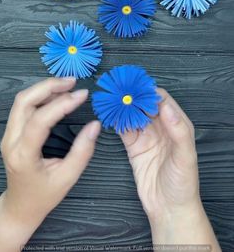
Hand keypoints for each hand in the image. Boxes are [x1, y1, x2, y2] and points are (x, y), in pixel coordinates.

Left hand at [0, 77, 100, 251]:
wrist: (20, 206)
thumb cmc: (43, 195)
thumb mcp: (67, 178)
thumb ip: (82, 151)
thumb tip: (95, 125)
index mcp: (24, 155)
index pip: (40, 120)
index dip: (62, 104)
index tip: (82, 95)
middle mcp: (11, 141)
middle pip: (24, 101)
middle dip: (48, 86)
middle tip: (72, 82)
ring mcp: (8, 135)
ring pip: (22, 101)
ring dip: (44, 89)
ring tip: (67, 86)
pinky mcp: (12, 132)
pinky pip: (24, 107)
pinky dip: (41, 96)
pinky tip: (57, 96)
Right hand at [120, 88, 220, 248]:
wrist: (169, 209)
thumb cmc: (183, 183)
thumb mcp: (185, 156)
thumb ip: (178, 130)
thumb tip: (166, 106)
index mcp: (177, 125)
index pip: (162, 100)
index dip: (148, 91)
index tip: (135, 86)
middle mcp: (161, 127)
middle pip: (144, 104)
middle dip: (132, 95)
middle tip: (118, 88)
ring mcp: (146, 136)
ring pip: (132, 115)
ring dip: (122, 106)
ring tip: (110, 97)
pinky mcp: (134, 147)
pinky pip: (123, 129)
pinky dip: (116, 121)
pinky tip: (108, 114)